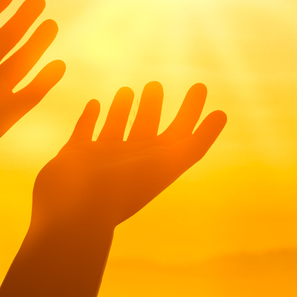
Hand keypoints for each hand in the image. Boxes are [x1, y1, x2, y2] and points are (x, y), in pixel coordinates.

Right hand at [30, 82, 226, 233]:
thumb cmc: (124, 186)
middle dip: (152, 107)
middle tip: (155, 85)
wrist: (75, 210)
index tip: (200, 85)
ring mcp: (100, 159)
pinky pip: (83, 131)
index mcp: (153, 164)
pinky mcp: (74, 155)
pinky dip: (89, 118)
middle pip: (145, 129)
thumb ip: (196, 142)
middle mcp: (129, 161)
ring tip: (127, 89)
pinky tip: (94, 103)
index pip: (179, 133)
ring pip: (114, 129)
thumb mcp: (167, 163)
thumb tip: (222, 114)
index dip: (192, 111)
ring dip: (120, 111)